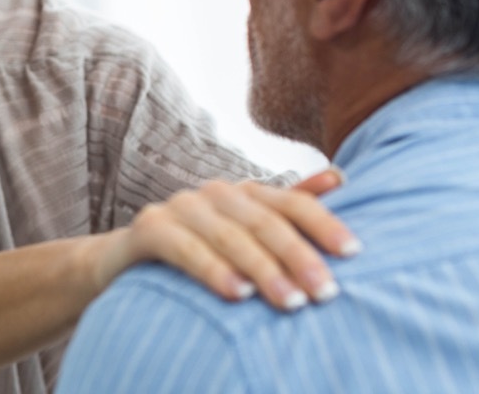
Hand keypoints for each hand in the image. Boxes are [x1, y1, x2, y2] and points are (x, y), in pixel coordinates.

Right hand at [91, 168, 359, 310]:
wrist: (123, 262)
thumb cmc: (197, 251)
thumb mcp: (244, 232)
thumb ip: (287, 207)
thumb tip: (340, 177)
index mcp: (243, 193)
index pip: (291, 202)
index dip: (323, 224)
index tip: (355, 252)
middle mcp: (213, 193)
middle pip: (264, 221)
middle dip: (298, 256)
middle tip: (326, 292)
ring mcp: (179, 207)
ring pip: (229, 235)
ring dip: (263, 269)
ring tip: (291, 302)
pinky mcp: (148, 228)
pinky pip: (184, 247)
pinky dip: (213, 269)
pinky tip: (238, 294)